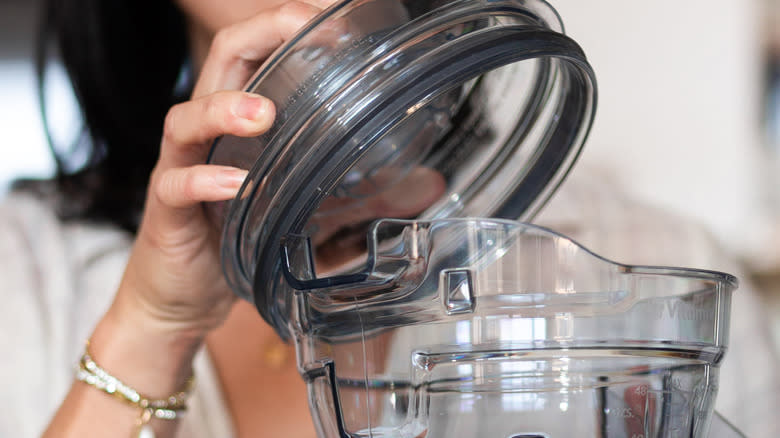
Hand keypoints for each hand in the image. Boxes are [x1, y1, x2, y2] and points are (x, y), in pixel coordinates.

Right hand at [112, 1, 336, 342]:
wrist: (185, 296)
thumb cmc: (241, 240)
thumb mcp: (312, 209)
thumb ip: (366, 196)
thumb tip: (427, 187)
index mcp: (242, 120)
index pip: (262, 52)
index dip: (292, 24)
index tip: (336, 16)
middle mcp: (209, 133)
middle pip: (222, 61)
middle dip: (262, 33)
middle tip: (303, 27)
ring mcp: (182, 167)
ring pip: (186, 118)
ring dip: (226, 107)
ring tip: (264, 113)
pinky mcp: (166, 210)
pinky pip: (177, 184)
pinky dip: (205, 180)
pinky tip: (234, 184)